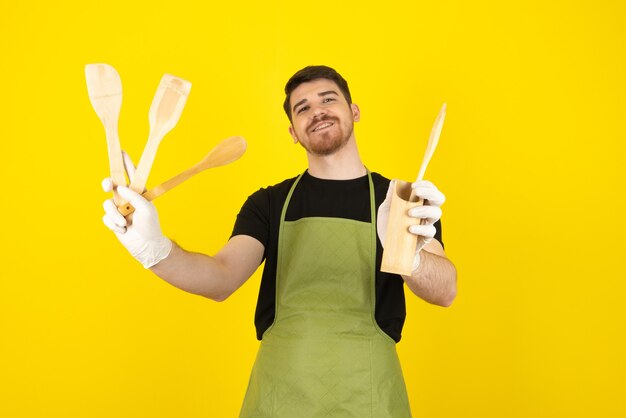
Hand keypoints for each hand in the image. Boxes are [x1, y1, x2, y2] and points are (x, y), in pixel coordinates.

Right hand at [101, 152, 171, 267]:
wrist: (145, 245)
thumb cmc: (150, 225)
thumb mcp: (146, 208)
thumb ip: (134, 196)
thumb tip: (119, 187)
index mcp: (138, 192)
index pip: (131, 174)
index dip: (126, 162)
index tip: (121, 150)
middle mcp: (127, 198)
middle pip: (112, 185)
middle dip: (107, 183)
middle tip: (107, 186)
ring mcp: (119, 209)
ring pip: (107, 204)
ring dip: (115, 215)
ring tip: (124, 223)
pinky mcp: (112, 220)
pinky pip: (106, 218)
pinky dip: (114, 224)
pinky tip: (123, 230)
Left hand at [377, 180, 444, 270]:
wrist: (390, 249)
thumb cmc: (389, 227)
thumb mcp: (386, 210)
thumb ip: (391, 196)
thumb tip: (395, 181)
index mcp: (419, 202)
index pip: (429, 189)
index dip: (425, 185)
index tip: (414, 185)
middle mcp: (426, 211)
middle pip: (439, 198)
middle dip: (430, 192)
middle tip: (416, 193)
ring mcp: (427, 224)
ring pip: (437, 213)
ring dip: (424, 210)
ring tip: (410, 213)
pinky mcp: (426, 237)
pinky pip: (430, 230)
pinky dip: (420, 228)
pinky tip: (410, 229)